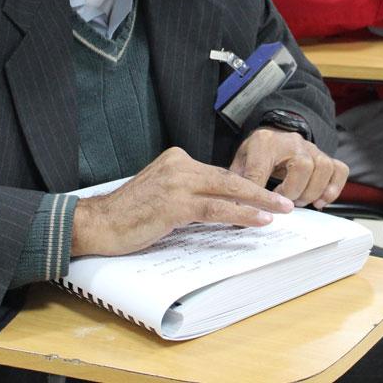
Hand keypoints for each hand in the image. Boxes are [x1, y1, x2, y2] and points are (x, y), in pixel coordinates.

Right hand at [71, 147, 294, 256]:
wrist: (97, 224)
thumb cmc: (128, 215)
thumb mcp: (162, 194)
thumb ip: (188, 193)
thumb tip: (219, 205)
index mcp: (177, 159)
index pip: (218, 173)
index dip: (244, 188)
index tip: (264, 197)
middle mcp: (179, 165)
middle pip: (229, 177)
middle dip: (261, 190)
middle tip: (285, 203)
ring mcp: (177, 183)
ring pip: (227, 191)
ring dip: (258, 202)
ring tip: (280, 211)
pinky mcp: (174, 204)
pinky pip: (216, 209)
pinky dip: (240, 214)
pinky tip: (258, 220)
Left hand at [230, 128, 348, 208]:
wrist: (272, 138)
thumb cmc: (257, 155)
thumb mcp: (241, 165)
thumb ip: (240, 185)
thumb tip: (237, 212)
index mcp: (264, 142)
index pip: (261, 168)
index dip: (262, 193)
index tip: (262, 209)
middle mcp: (292, 141)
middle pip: (303, 165)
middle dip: (294, 191)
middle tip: (286, 203)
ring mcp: (311, 147)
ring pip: (323, 167)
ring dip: (312, 191)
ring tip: (301, 201)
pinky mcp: (325, 156)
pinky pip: (339, 170)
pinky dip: (333, 188)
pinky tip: (321, 201)